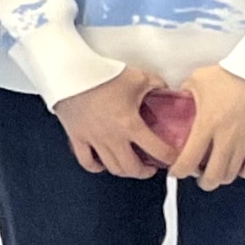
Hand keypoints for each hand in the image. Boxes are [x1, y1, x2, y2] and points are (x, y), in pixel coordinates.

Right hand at [50, 65, 168, 178]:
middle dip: (145, 172)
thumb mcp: (138, 77)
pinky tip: (102, 163)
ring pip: (112, 168)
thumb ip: (156, 85)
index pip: (158, 151)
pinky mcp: (78, 137)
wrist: (70, 73)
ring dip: (124, 171)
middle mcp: (112, 136)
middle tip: (151, 167)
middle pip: (132, 168)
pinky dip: (96, 167)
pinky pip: (86, 161)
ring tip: (130, 166)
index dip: (171, 158)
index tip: (174, 158)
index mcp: (130, 124)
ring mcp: (94, 139)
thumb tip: (165, 90)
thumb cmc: (100, 75)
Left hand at [170, 64, 244, 191]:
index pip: (188, 160)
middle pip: (212, 176)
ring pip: (231, 175)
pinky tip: (238, 164)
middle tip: (198, 176)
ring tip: (216, 169)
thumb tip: (174, 100)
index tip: (175, 172)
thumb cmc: (232, 73)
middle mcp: (226, 139)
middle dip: (202, 181)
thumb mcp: (198, 80)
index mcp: (206, 125)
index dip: (179, 171)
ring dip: (221, 176)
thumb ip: (184, 94)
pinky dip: (243, 171)